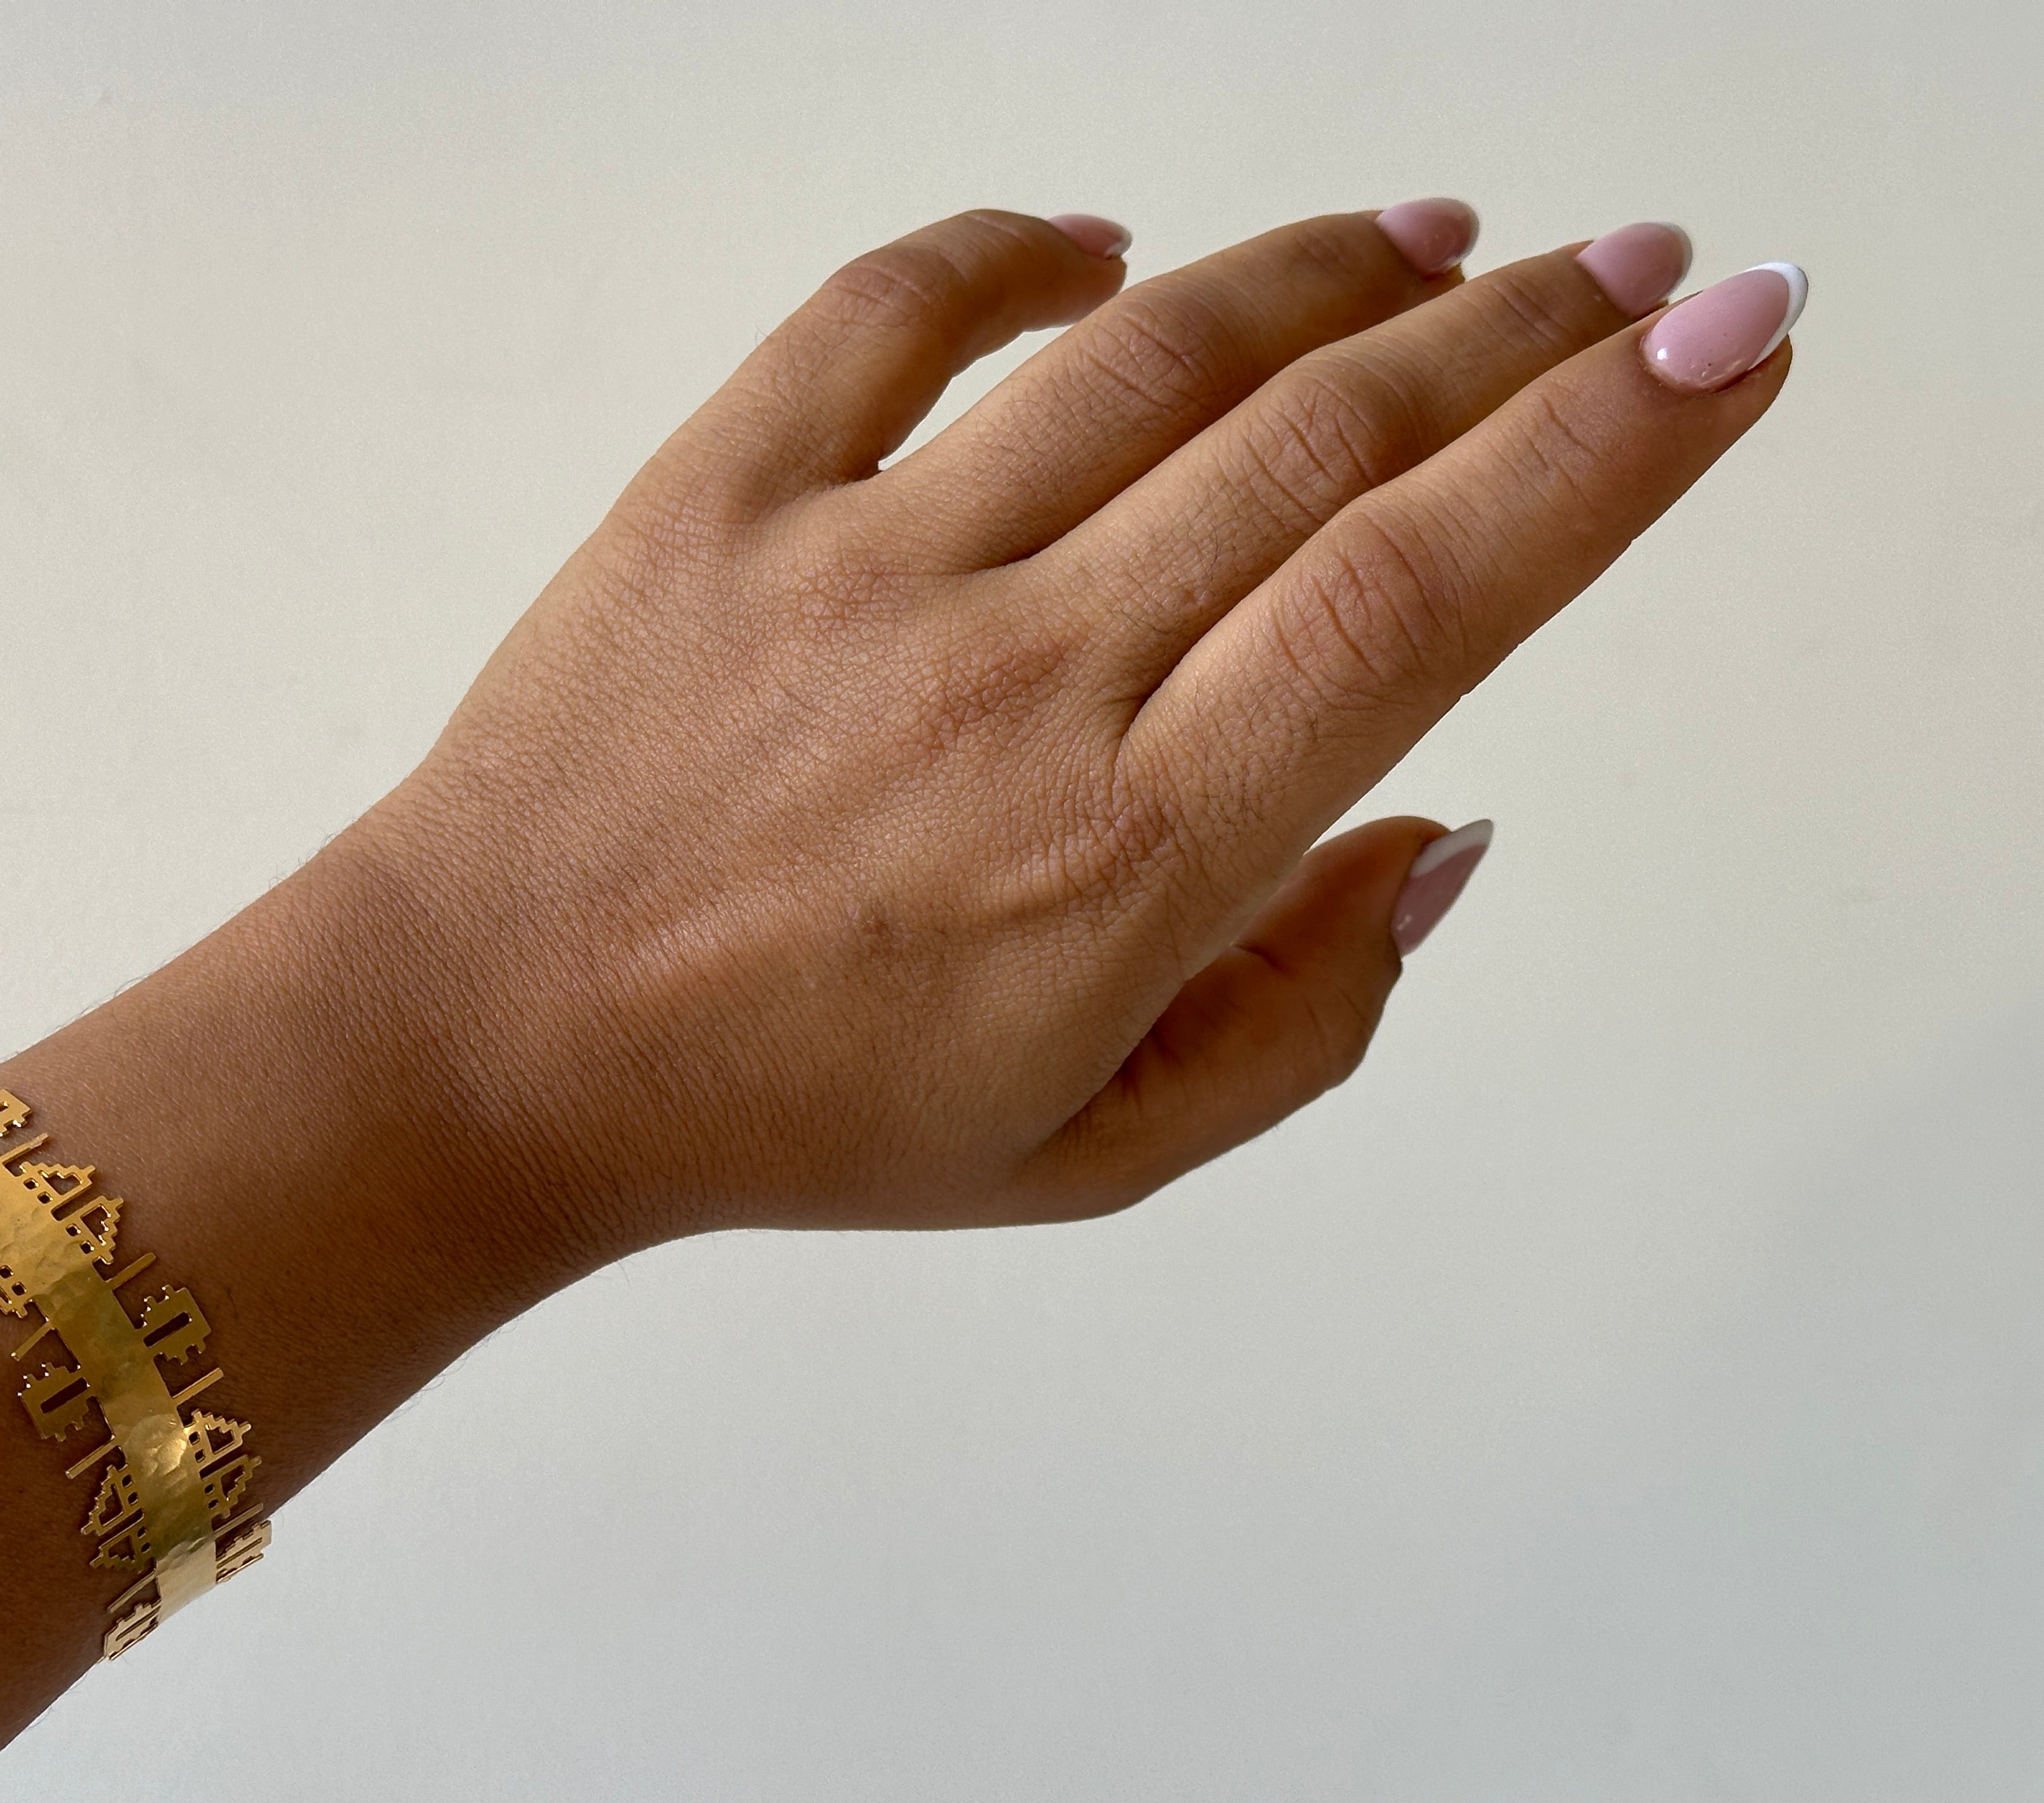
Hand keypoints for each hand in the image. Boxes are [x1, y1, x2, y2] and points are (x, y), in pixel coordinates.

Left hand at [339, 202, 1793, 1247]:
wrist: (488, 1048)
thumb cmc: (789, 1116)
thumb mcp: (1084, 1152)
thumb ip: (1302, 1021)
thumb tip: (1448, 837)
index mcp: (1127, 853)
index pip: (1422, 601)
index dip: (1603, 458)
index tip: (1723, 353)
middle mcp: (1021, 679)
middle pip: (1327, 444)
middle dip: (1524, 337)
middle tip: (1642, 273)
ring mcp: (863, 567)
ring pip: (1148, 355)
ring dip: (1323, 274)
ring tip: (1444, 241)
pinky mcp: (720, 494)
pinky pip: (891, 310)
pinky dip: (1014, 251)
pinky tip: (1102, 247)